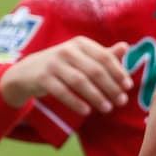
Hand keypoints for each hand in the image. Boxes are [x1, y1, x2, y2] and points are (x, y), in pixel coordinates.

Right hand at [0, 37, 131, 114]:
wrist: (27, 72)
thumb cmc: (64, 65)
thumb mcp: (83, 57)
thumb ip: (104, 55)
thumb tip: (125, 46)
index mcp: (81, 44)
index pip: (104, 57)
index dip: (118, 72)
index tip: (128, 87)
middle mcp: (67, 51)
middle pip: (94, 70)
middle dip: (110, 87)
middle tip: (122, 102)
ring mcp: (53, 63)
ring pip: (79, 81)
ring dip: (96, 96)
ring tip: (108, 109)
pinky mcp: (42, 78)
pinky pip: (62, 91)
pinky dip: (75, 102)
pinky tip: (87, 111)